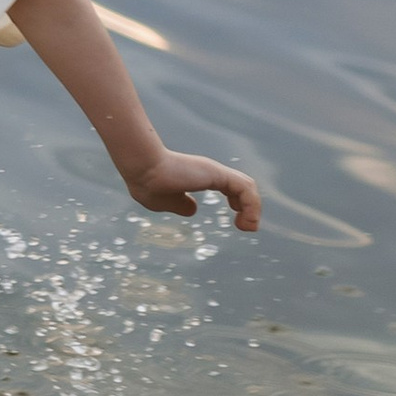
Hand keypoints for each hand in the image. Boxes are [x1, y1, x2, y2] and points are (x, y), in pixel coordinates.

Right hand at [122, 150, 260, 229]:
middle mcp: (210, 172)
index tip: (237, 220)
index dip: (240, 203)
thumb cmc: (147, 182)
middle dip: (250, 207)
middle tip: (245, 226)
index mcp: (200, 177)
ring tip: (248, 227)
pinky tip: (246, 221)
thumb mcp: (165, 201)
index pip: (231, 187)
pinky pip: (245, 190)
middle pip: (243, 186)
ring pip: (247, 187)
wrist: (142, 167)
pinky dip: (251, 206)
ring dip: (253, 209)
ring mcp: (214, 171)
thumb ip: (180, 205)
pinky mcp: (216, 174)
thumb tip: (192, 210)